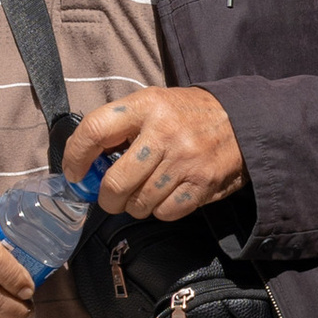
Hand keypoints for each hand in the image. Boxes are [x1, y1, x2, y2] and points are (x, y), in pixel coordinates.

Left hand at [65, 86, 244, 222]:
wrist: (243, 121)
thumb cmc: (188, 115)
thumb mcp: (153, 104)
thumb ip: (121, 127)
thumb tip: (87, 162)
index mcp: (146, 106)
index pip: (95, 130)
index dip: (76, 156)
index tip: (75, 172)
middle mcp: (164, 132)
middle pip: (116, 182)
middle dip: (106, 198)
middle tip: (110, 197)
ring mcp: (184, 160)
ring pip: (139, 203)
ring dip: (134, 206)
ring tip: (142, 195)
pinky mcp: (202, 183)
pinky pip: (165, 212)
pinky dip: (159, 211)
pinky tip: (165, 197)